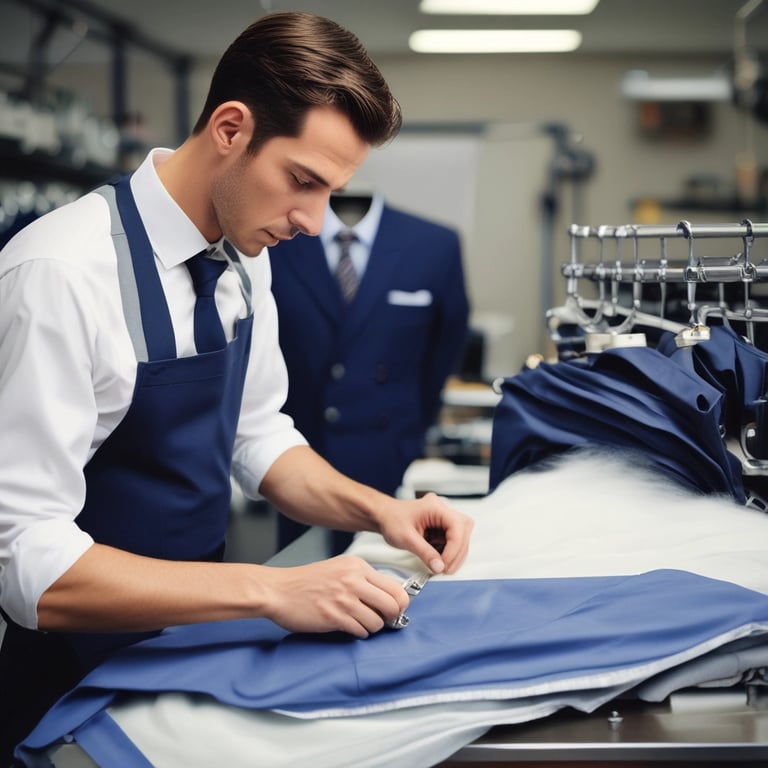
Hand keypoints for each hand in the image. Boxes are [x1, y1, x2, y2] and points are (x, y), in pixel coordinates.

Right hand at [261, 555, 409, 638]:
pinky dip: (359, 632)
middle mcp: (354, 580)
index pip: (395, 587)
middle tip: (383, 620)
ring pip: (378, 621)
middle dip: (391, 617)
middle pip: (393, 605)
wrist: (279, 590)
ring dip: (372, 626)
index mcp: (357, 566)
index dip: (400, 602)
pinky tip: (348, 626)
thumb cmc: (306, 582)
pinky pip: (361, 631)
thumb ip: (362, 579)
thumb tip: (387, 596)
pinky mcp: (334, 617)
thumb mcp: (339, 568)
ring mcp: (344, 599)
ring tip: (359, 622)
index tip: (396, 609)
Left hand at [375, 493, 473, 575]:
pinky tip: (438, 559)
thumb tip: (440, 566)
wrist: (382, 516)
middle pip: (463, 532)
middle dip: (457, 552)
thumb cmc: (390, 519)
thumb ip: (424, 552)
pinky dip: (448, 552)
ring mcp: (442, 518)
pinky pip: (452, 541)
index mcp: (435, 507)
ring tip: (442, 566)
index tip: (445, 564)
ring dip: (454, 553)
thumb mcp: (406, 538)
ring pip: (461, 537)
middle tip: (446, 568)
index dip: (455, 548)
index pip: (457, 527)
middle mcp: (442, 510)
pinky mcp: (441, 527)